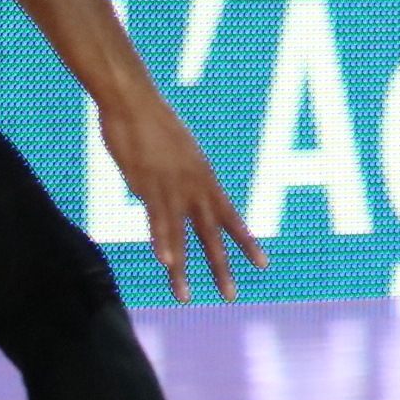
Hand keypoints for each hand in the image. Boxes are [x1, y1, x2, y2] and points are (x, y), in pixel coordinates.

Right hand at [98, 89, 261, 300]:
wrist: (135, 101)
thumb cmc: (152, 124)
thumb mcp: (176, 154)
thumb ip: (179, 177)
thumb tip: (171, 192)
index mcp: (205, 179)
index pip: (231, 216)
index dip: (246, 241)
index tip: (264, 264)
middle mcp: (196, 186)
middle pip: (213, 233)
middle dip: (222, 266)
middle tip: (232, 297)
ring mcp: (173, 187)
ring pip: (183, 235)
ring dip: (184, 269)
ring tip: (186, 298)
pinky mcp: (148, 184)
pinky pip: (157, 218)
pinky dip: (162, 240)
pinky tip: (167, 263)